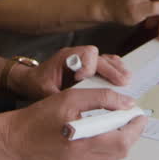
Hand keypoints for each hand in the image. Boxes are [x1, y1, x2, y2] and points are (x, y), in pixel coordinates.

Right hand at [3, 88, 145, 159]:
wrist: (16, 138)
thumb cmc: (39, 116)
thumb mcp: (72, 97)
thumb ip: (102, 99)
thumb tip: (126, 104)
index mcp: (81, 142)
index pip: (121, 140)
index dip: (135, 127)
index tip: (139, 114)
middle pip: (121, 151)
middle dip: (130, 133)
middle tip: (131, 118)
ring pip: (112, 158)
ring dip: (120, 141)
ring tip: (117, 124)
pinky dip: (106, 148)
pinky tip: (100, 134)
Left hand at [9, 46, 130, 100]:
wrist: (31, 80)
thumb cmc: (37, 83)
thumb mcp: (43, 91)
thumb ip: (57, 96)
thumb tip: (69, 105)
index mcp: (65, 57)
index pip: (83, 55)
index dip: (88, 65)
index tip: (86, 77)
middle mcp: (77, 56)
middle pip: (99, 58)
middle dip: (111, 70)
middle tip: (122, 81)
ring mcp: (84, 60)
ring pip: (105, 59)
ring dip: (116, 69)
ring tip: (127, 79)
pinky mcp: (90, 67)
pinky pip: (106, 63)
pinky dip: (115, 69)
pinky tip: (123, 75)